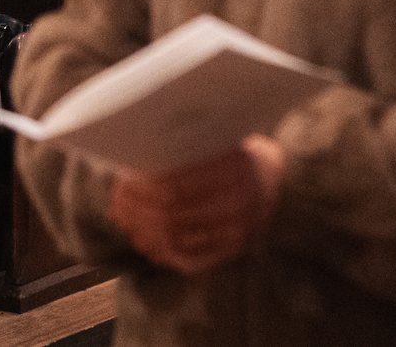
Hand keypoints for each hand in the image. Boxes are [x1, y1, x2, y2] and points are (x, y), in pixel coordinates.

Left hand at [109, 135, 285, 274]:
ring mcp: (238, 230)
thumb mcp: (214, 138)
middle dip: (137, 209)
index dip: (141, 188)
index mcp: (232, 168)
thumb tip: (130, 155)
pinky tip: (145, 239)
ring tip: (125, 219)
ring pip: (176, 237)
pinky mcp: (234, 247)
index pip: (174, 186)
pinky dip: (162, 250)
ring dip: (143, 230)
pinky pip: (191, 257)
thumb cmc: (234, 150)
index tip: (122, 182)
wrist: (277, 176)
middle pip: (171, 213)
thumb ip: (182, 146)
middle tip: (118, 203)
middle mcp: (238, 202)